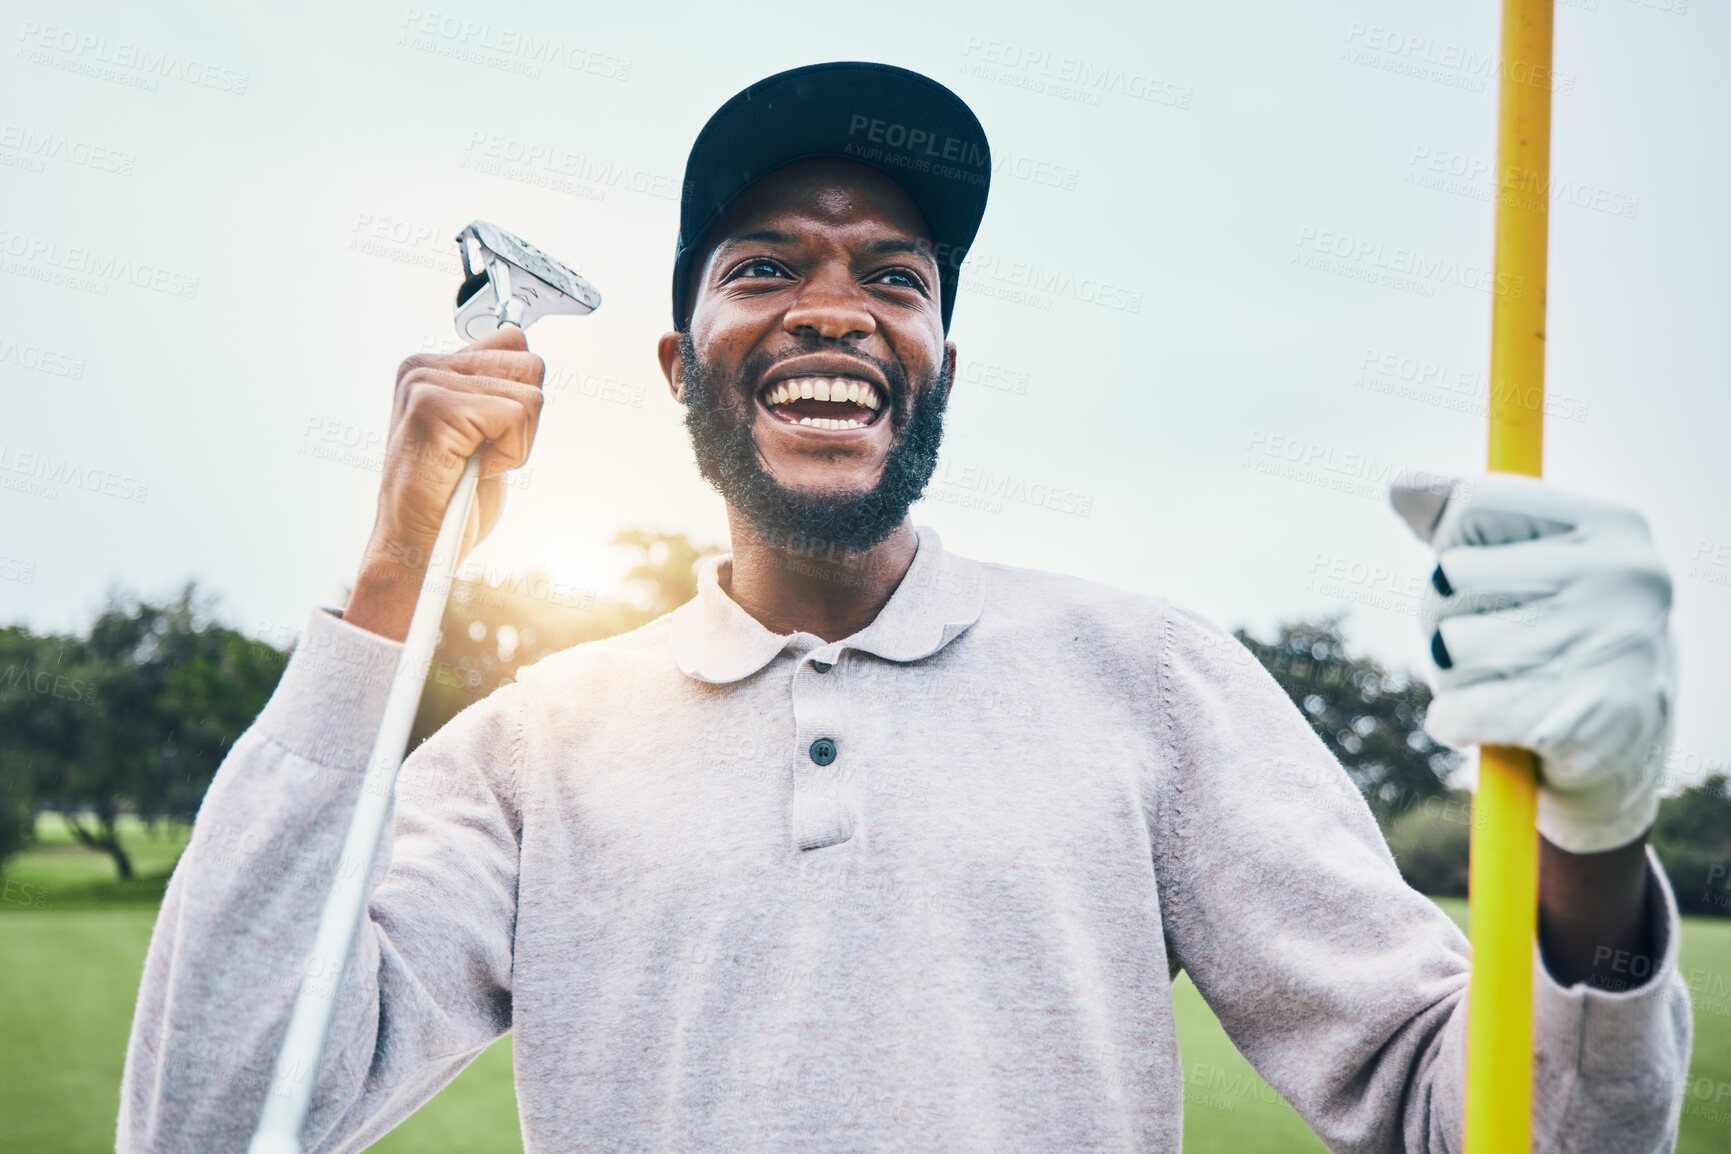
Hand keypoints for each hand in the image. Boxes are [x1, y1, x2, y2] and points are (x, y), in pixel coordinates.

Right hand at [345, 326, 545, 641]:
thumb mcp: (482, 431)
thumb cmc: (450, 497)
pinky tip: (473, 470)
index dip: (519, 398)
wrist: (418, 548)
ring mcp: (425, 385)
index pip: (516, 344)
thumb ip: (497, 389)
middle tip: (482, 454)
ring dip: (515, 441)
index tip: (486, 435)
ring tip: (474, 464)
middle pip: (530, 366)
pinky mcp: (435, 410)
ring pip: (530, 394)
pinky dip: (509, 453)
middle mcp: (423, 367)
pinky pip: (516, 415)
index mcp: (432, 366)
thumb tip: (529, 356)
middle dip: (522, 421)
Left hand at [1390, 472, 1675, 853]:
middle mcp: (1624, 578)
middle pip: (1449, 577)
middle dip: (1447, 618)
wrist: (1624, 756)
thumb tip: (1402, 487)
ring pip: (1447, 647)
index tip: (1492, 581)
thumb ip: (1464, 521)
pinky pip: (1453, 712)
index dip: (1455, 548)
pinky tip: (1494, 727)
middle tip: (1499, 648)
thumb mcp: (1532, 563)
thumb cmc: (1562, 640)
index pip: (1473, 504)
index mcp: (1614, 526)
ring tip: (1507, 685)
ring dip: (1453, 676)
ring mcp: (1609, 650)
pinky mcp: (1580, 724)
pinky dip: (1454, 724)